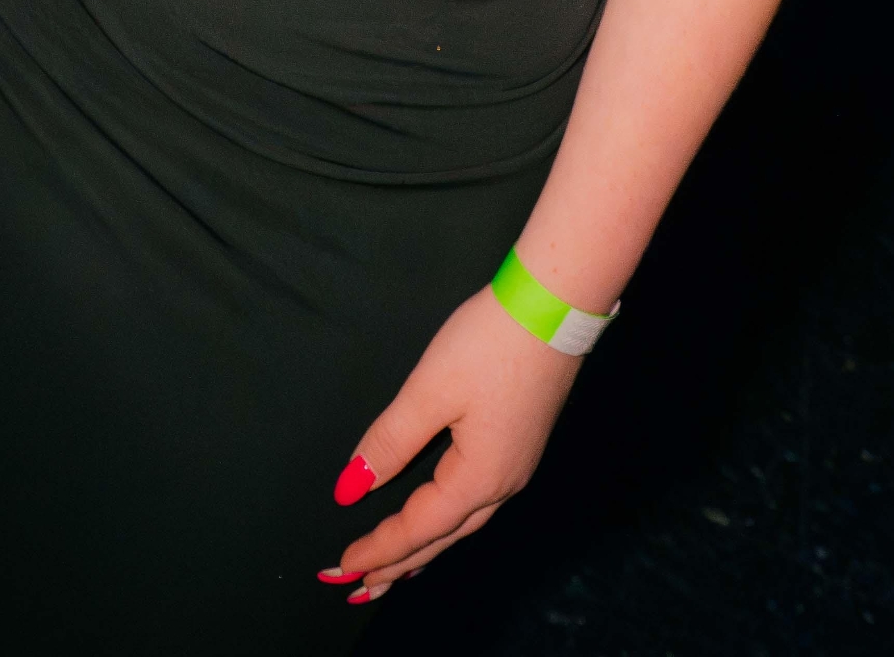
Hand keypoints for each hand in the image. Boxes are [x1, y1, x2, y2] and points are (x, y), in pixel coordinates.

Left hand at [317, 287, 577, 605]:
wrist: (553, 305)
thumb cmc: (489, 344)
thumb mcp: (430, 390)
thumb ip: (390, 441)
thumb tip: (351, 487)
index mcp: (479, 478)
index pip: (418, 528)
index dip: (377, 548)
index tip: (340, 567)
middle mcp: (503, 484)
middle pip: (442, 538)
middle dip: (398, 565)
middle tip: (357, 587)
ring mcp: (516, 466)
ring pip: (460, 524)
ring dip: (422, 549)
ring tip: (391, 570)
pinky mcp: (519, 445)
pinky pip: (474, 504)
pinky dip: (444, 523)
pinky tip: (435, 519)